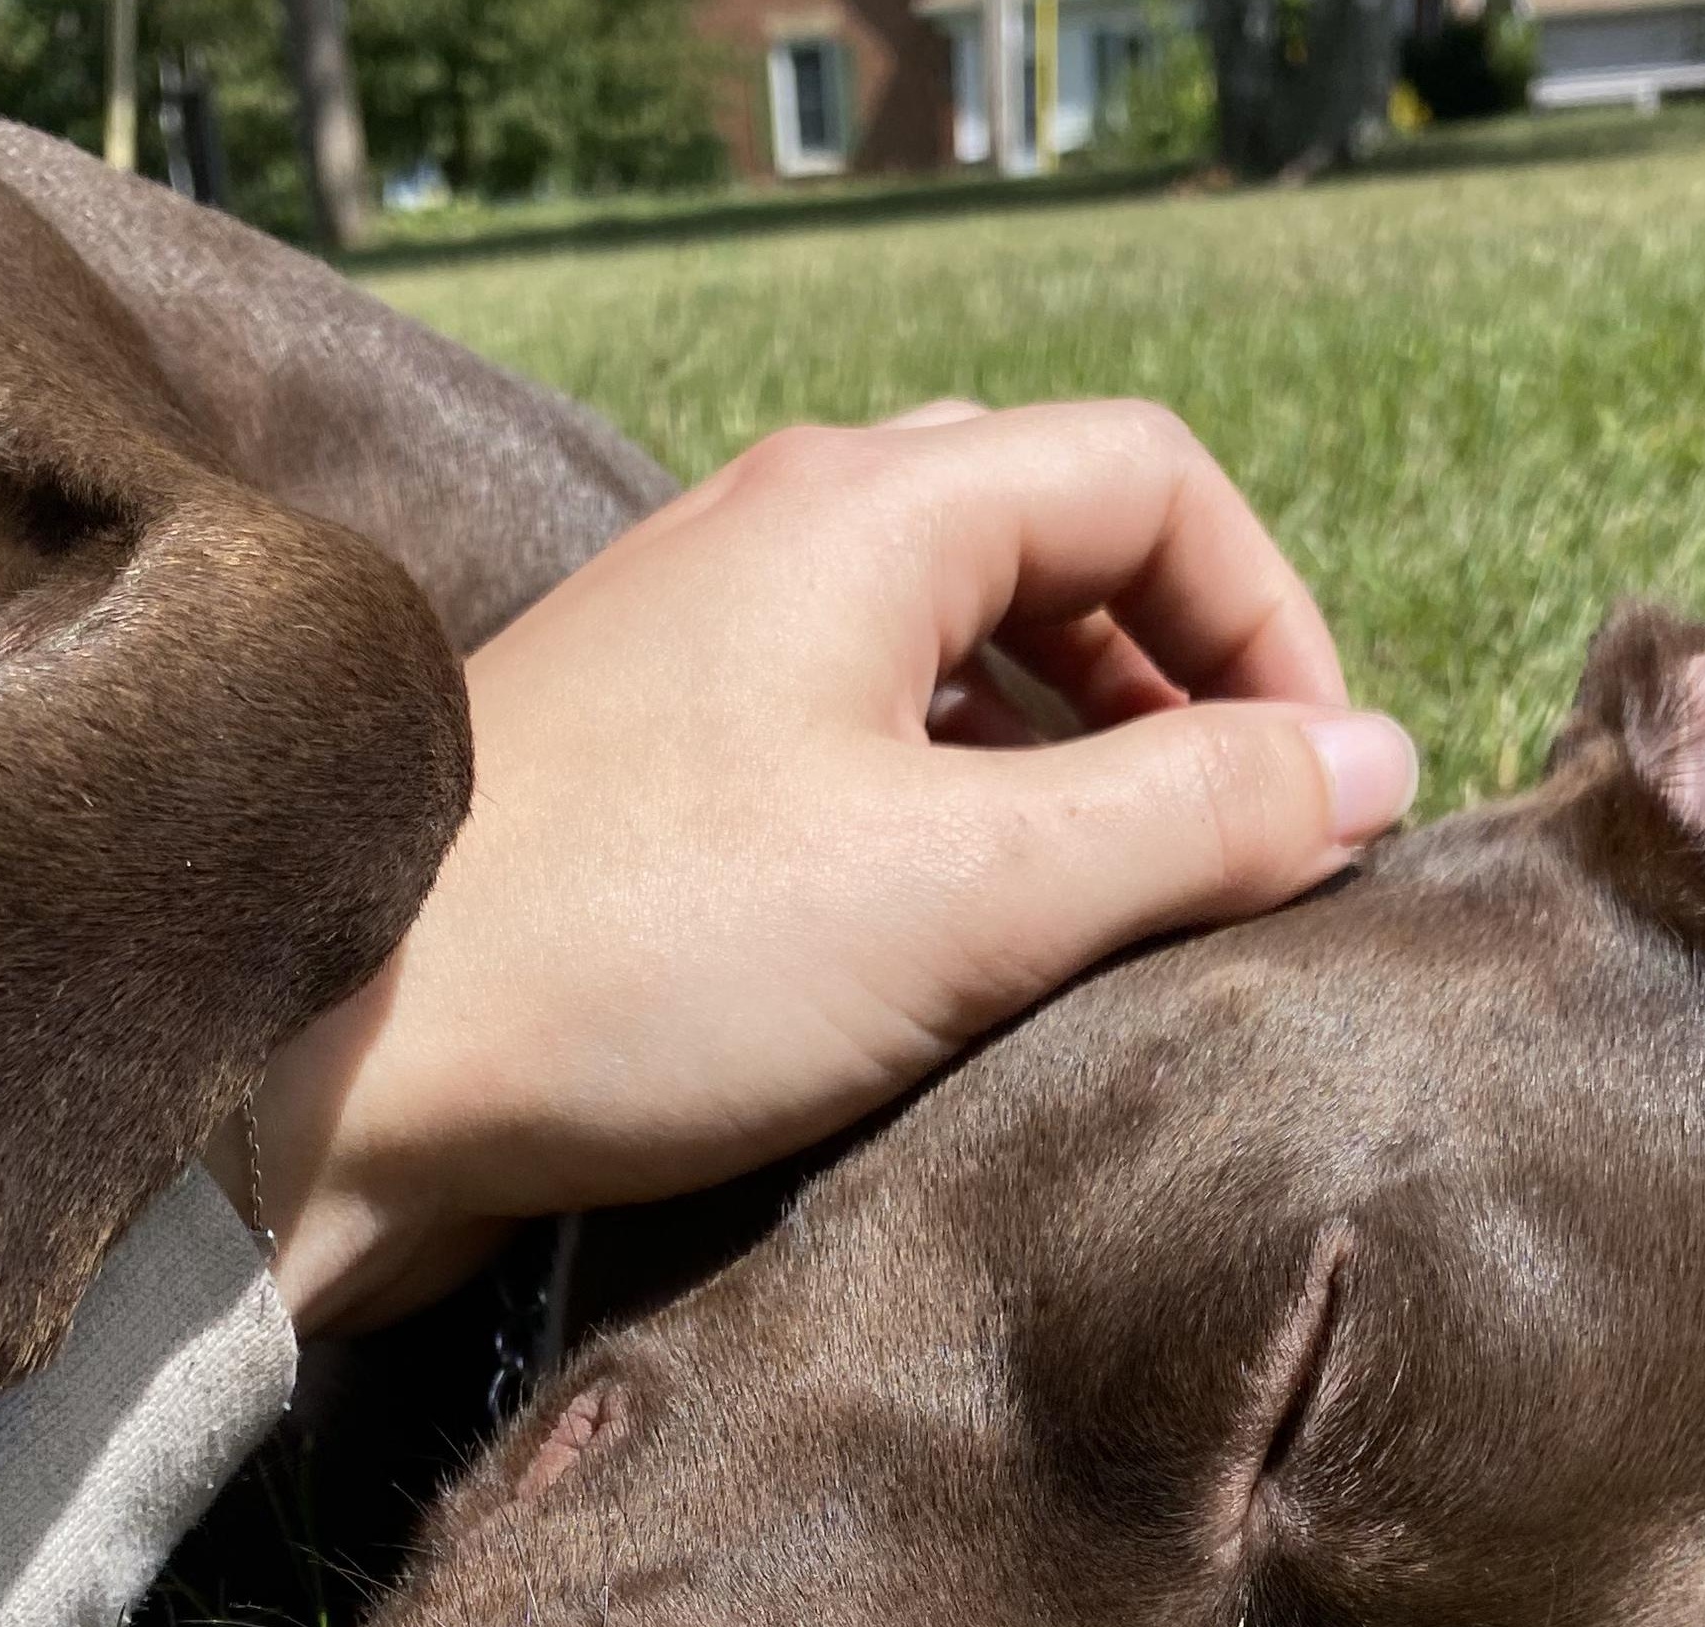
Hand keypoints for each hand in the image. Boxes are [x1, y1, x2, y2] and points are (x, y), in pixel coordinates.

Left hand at [216, 399, 1419, 1329]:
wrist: (332, 1068)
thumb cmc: (638, 963)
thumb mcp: (969, 892)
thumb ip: (1196, 821)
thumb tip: (1373, 770)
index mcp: (867, 510)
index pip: (1152, 479)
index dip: (1273, 625)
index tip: (1321, 797)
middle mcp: (779, 540)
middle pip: (1053, 550)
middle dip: (1175, 693)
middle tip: (1228, 858)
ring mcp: (699, 653)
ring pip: (952, 658)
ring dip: (1065, 770)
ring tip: (1110, 924)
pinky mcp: (644, 775)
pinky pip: (853, 751)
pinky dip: (951, 824)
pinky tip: (955, 955)